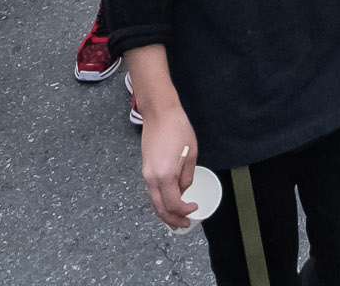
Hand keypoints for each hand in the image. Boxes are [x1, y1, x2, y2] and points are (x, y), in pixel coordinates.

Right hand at [139, 104, 199, 230]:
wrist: (159, 113)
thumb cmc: (178, 129)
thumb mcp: (191, 154)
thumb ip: (187, 176)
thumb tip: (184, 190)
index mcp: (165, 175)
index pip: (174, 204)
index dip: (185, 211)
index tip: (195, 208)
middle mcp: (152, 178)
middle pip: (160, 208)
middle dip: (172, 220)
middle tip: (184, 225)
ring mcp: (146, 174)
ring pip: (153, 202)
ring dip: (164, 213)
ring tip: (175, 220)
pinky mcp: (145, 168)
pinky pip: (151, 192)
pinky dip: (159, 202)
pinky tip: (167, 203)